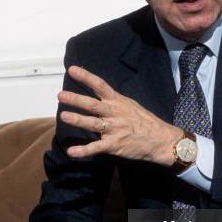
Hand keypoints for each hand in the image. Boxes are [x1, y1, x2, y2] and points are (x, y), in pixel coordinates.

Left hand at [58, 66, 181, 164]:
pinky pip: (97, 148)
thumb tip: (98, 94)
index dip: (86, 77)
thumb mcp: (130, 105)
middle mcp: (115, 114)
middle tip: (61, 95)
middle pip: (93, 104)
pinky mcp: (115, 145)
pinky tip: (72, 152)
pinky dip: (84, 151)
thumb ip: (114, 101)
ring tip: (64, 116)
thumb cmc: (145, 122)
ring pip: (93, 124)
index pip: (100, 86)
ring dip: (78, 120)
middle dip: (76, 99)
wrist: (161, 140)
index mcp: (118, 102)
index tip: (72, 70)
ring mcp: (114, 129)